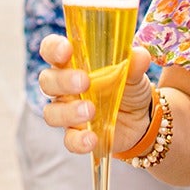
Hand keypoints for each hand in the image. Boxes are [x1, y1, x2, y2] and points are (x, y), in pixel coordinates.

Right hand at [37, 34, 153, 156]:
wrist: (142, 119)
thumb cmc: (128, 87)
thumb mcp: (134, 73)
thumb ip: (134, 63)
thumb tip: (139, 55)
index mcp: (73, 63)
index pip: (51, 50)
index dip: (53, 48)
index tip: (67, 49)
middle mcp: (64, 87)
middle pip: (47, 81)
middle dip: (63, 81)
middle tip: (84, 82)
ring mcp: (68, 112)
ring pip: (52, 112)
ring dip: (69, 112)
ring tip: (90, 111)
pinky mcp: (76, 134)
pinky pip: (69, 139)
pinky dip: (78, 140)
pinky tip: (92, 138)